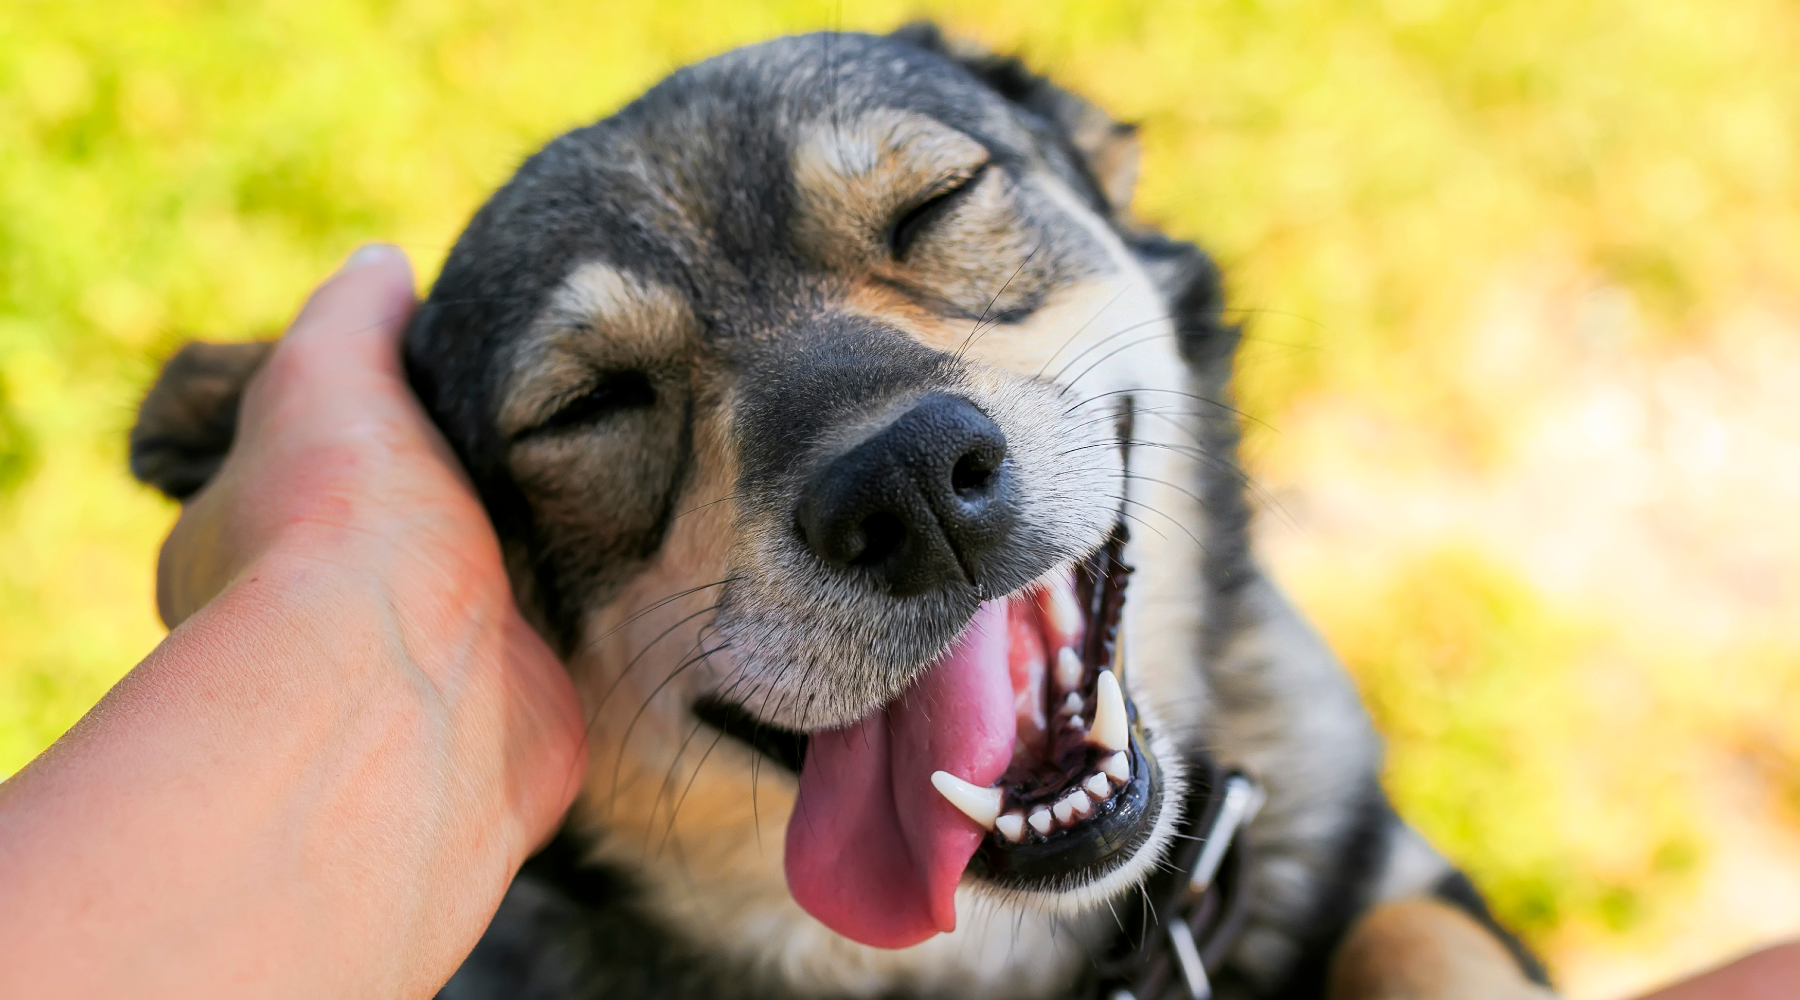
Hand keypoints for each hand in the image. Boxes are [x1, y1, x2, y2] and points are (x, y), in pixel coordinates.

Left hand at [0, 246, 586, 998]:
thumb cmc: (341, 529)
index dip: (354, 426)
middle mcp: (318, 622)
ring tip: (604, 468)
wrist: (415, 690)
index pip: (291, 469)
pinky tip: (629, 554)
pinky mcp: (513, 708)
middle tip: (536, 425)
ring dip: (530, 551)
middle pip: (396, 532)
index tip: (430, 383)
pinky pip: (554, 644)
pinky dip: (585, 609)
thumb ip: (354, 315)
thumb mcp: (327, 373)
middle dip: (458, 490)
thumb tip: (384, 264)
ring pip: (481, 590)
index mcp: (238, 543)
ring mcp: (417, 673)